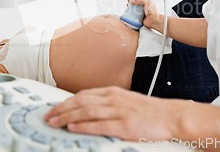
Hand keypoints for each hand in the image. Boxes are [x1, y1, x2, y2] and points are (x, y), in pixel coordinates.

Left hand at [44, 86, 177, 140]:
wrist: (170, 116)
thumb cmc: (150, 111)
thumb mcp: (126, 100)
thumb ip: (109, 103)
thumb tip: (90, 108)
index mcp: (113, 92)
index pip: (83, 94)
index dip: (66, 101)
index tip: (55, 107)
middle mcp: (113, 99)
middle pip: (81, 101)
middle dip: (62, 109)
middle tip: (49, 116)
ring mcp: (118, 111)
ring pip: (87, 111)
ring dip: (68, 116)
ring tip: (55, 122)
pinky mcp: (124, 125)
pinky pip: (99, 124)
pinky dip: (84, 126)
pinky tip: (73, 128)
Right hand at [130, 0, 162, 30]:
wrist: (153, 21)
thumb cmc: (153, 12)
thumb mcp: (147, 2)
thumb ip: (140, 0)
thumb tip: (133, 1)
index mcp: (147, 3)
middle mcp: (145, 8)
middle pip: (136, 4)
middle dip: (132, 3)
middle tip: (128, 3)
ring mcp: (142, 13)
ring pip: (135, 10)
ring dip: (131, 9)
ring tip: (128, 8)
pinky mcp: (140, 17)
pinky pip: (134, 16)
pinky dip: (131, 15)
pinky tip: (129, 14)